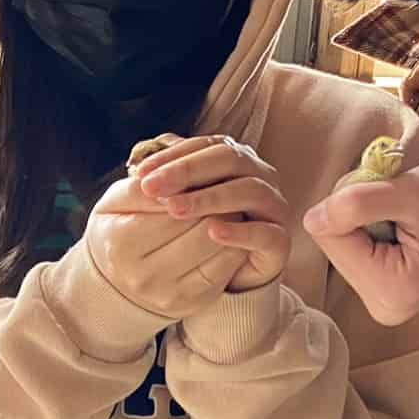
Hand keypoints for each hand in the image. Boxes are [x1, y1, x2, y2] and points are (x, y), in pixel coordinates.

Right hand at [84, 173, 242, 320]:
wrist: (114, 285)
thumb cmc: (117, 232)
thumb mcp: (115, 204)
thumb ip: (141, 187)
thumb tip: (174, 179)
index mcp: (122, 243)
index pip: (173, 206)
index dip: (194, 187)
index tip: (204, 173)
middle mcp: (146, 274)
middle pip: (200, 228)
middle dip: (216, 203)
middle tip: (225, 185)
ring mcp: (171, 293)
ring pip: (219, 247)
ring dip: (231, 223)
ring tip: (228, 206)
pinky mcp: (193, 302)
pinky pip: (227, 268)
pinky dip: (234, 244)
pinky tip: (228, 231)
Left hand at [132, 133, 291, 291]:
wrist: (228, 273)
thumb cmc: (199, 229)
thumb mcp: (179, 201)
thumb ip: (166, 180)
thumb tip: (138, 166)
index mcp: (235, 158)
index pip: (205, 145)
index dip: (173, 157)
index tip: (140, 173)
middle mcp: (259, 175)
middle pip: (228, 159)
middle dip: (187, 171)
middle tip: (152, 187)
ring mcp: (274, 206)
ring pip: (249, 191)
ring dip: (210, 198)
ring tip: (175, 209)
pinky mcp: (280, 240)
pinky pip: (266, 232)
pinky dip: (240, 231)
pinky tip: (212, 232)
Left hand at [301, 158, 418, 324]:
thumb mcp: (415, 193)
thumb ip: (358, 205)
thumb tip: (310, 219)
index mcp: (388, 291)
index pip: (329, 234)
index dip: (354, 200)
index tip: (394, 193)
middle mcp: (381, 306)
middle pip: (336, 241)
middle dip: (362, 210)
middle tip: (407, 200)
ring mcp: (386, 300)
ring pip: (347, 242)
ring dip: (372, 215)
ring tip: (414, 212)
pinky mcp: (392, 288)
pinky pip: (364, 248)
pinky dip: (380, 225)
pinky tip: (412, 223)